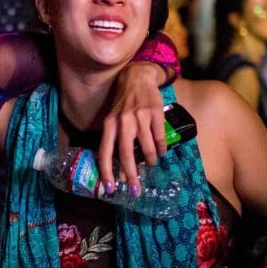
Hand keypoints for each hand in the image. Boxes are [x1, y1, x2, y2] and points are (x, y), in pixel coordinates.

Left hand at [97, 62, 166, 195]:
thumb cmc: (123, 102)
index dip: (106, 172)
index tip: (110, 189)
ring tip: (151, 164)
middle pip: (126, 155)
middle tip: (136, 190)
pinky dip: (161, 149)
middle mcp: (123, 122)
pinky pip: (159, 138)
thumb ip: (113, 138)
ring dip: (149, 161)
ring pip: (146, 149)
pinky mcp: (155, 114)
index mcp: (109, 125)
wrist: (137, 77)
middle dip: (131, 176)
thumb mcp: (112, 118)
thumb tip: (117, 165)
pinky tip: (161, 152)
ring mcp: (140, 118)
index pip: (105, 153)